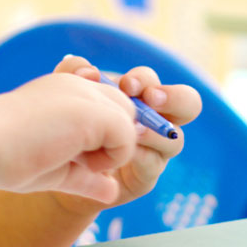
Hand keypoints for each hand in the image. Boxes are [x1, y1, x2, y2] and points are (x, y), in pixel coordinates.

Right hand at [0, 65, 139, 203]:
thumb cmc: (6, 158)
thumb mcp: (56, 170)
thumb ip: (87, 176)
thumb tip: (113, 191)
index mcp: (65, 91)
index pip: (108, 106)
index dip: (104, 136)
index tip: (79, 159)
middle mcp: (77, 85)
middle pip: (124, 109)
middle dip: (114, 140)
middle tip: (80, 161)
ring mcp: (85, 93)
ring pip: (129, 119)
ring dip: (112, 148)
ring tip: (76, 160)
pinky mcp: (91, 110)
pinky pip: (127, 135)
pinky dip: (111, 157)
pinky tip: (77, 161)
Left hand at [46, 55, 201, 215]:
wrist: (57, 171)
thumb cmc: (70, 127)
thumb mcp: (69, 97)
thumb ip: (74, 74)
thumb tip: (86, 67)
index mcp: (138, 97)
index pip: (153, 81)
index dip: (145, 80)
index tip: (126, 85)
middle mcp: (154, 121)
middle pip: (189, 104)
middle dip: (174, 98)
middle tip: (150, 99)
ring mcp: (155, 151)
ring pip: (175, 139)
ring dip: (155, 133)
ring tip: (134, 131)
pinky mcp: (145, 178)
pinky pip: (154, 165)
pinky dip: (141, 158)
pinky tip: (125, 155)